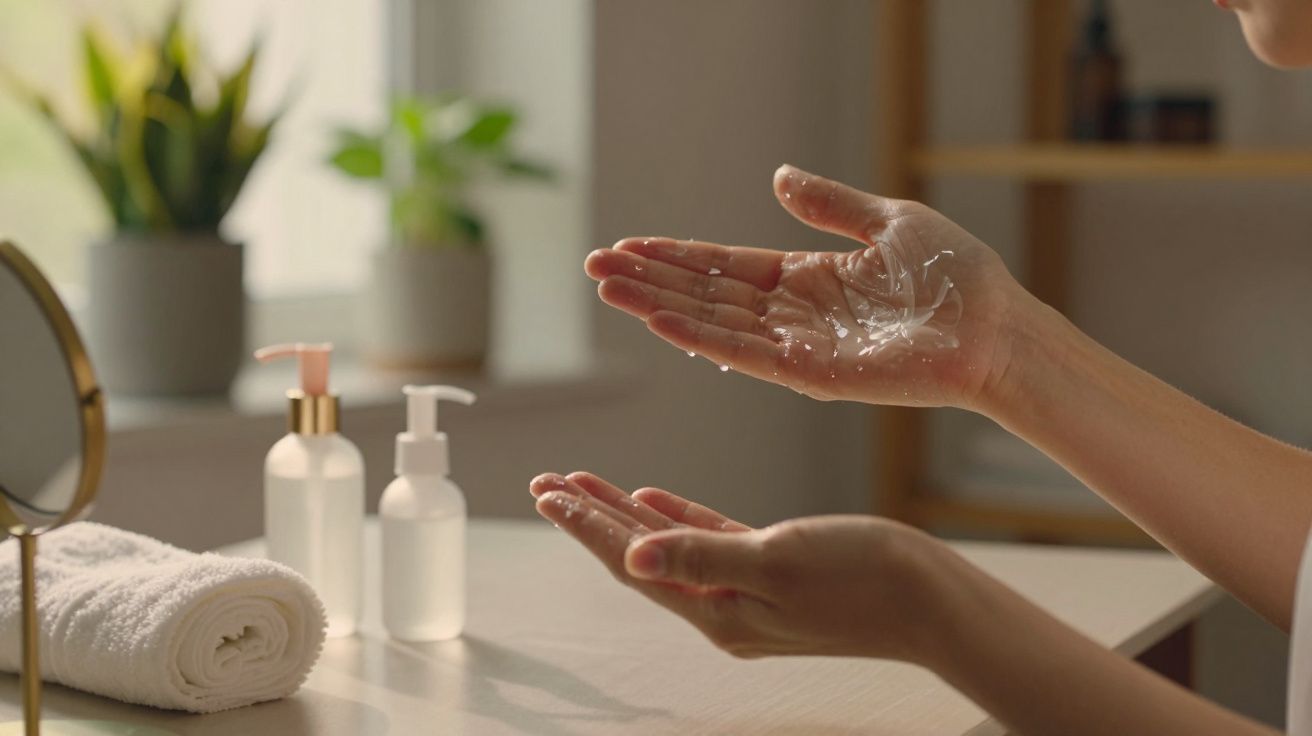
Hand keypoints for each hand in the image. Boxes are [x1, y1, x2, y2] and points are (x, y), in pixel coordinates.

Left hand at [529, 471, 953, 663]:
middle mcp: (723, 606)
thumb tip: (633, 559)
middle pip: (638, 555)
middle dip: (590, 518)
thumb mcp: (775, 562)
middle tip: (546, 485)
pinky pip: (706, 539)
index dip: (587, 526)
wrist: (934, 601)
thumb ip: (701, 556)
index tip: (548, 494)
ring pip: (667, 544)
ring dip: (623, 513)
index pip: (633, 562)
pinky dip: (676, 516)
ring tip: (581, 485)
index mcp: (717, 610)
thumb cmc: (864, 580)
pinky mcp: (773, 569)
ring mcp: (746, 590)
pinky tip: (652, 495)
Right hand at [585, 165, 1032, 408]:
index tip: (628, 246)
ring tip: (609, 287)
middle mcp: (791, 315)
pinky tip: (659, 319)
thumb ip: (827, 205)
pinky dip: (699, 336)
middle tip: (595, 267)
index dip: (675, 257)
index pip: (723, 267)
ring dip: (657, 306)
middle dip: (649, 281)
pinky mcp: (811, 373)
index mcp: (805, 279)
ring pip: (712, 323)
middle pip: (704, 295)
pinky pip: (745, 353)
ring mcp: (797, 346)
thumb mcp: (886, 222)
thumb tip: (776, 178)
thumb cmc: (954, 277)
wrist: (997, 326)